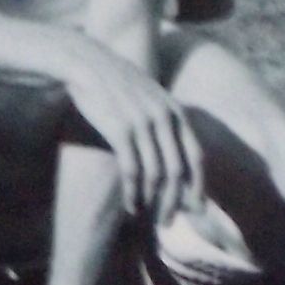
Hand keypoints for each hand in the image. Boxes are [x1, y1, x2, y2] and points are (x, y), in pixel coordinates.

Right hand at [62, 41, 204, 224]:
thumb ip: (165, 119)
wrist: (86, 63)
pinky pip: (132, 171)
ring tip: (145, 215)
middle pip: (178, 171)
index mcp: (176, 112)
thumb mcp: (151, 95)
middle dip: (175, 202)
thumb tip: (173, 150)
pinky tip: (130, 205)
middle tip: (167, 221)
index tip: (195, 208)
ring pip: (156, 175)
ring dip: (152, 202)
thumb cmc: (115, 83)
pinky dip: (133, 193)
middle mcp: (165, 119)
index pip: (197, 157)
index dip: (198, 186)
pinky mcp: (120, 131)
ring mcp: (143, 125)